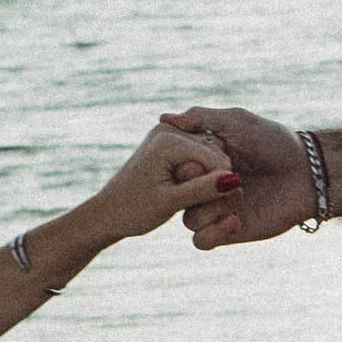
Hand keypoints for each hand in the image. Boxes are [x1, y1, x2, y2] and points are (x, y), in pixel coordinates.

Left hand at [86, 120, 236, 243]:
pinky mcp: (171, 143)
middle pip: (216, 154)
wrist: (107, 211)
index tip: (202, 204)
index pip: (216, 159)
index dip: (219, 185)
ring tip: (184, 197)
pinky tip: (183, 190)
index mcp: (168, 140)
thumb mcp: (170, 203)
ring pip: (211, 156)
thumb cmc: (134, 210)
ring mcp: (170, 134)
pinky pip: (200, 157)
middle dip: (212, 180)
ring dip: (206, 179)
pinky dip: (199, 176)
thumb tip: (233, 180)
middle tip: (188, 202)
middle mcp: (170, 129)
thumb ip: (202, 190)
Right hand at [160, 103, 311, 246]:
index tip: (210, 157)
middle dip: (198, 188)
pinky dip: (213, 232)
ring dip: (210, 209)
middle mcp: (205, 186)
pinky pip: (201, 241)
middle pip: (177, 195)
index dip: (186, 165)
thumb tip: (163, 118)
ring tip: (240, 195)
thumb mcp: (237, 122)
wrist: (309, 175)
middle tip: (231, 176)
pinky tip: (236, 220)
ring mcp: (216, 209)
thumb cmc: (275, 143)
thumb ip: (201, 117)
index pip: (175, 167)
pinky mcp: (229, 231)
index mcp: (202, 160)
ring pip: (187, 219)